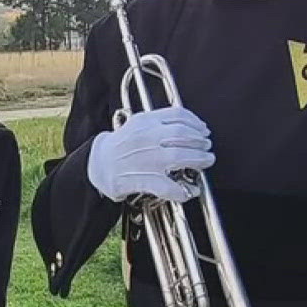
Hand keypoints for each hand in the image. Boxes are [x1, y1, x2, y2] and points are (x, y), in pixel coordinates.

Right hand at [86, 105, 214, 202]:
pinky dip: (182, 190)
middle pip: (183, 135)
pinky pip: (168, 186)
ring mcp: (145, 159)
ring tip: (206, 161)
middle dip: (200, 141)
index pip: (178, 115)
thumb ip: (160, 121)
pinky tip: (190, 190)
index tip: (204, 129)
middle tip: (207, 147)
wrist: (99, 164)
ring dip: (199, 160)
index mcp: (145, 120)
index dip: (196, 123)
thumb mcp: (138, 124)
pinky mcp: (142, 179)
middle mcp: (146, 137)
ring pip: (179, 157)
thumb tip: (190, 125)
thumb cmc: (122, 145)